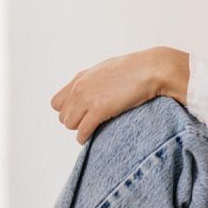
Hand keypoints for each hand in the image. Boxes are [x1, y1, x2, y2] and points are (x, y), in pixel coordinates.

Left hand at [51, 46, 189, 143]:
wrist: (150, 69)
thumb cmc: (135, 69)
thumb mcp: (107, 70)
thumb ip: (94, 81)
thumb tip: (94, 92)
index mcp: (80, 78)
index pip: (57, 102)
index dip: (68, 111)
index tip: (82, 114)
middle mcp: (80, 88)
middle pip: (63, 115)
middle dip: (75, 121)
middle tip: (90, 123)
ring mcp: (88, 98)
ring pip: (69, 124)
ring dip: (79, 129)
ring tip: (92, 130)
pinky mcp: (99, 109)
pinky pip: (82, 131)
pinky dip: (84, 137)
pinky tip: (91, 137)